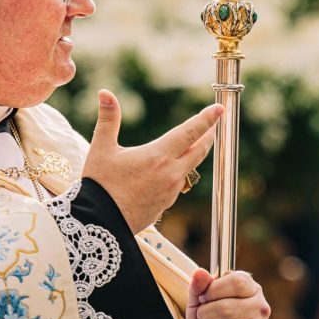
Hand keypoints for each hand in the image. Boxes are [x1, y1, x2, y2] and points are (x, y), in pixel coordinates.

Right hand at [82, 89, 220, 232]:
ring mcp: (170, 191)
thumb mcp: (101, 149)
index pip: (190, 132)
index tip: (219, 109)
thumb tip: (105, 92)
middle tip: (215, 123)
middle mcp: (170, 173)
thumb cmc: (99, 186)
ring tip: (197, 143)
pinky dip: (181, 171)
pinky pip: (178, 183)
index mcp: (158, 156)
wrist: (99, 225)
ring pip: (190, 167)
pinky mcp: (165, 205)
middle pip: (199, 150)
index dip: (207, 119)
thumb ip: (108, 119)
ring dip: (196, 153)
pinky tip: (172, 169)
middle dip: (209, 134)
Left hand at [186, 268, 268, 318]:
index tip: (203, 297)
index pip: (236, 283)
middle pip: (226, 308)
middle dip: (204, 314)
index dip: (214, 290)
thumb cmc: (212, 315)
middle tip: (199, 316)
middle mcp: (260, 307)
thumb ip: (200, 284)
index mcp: (252, 288)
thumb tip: (199, 273)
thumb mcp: (202, 298)